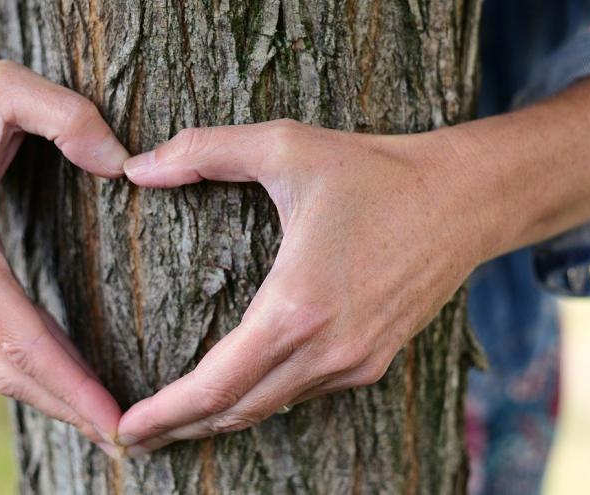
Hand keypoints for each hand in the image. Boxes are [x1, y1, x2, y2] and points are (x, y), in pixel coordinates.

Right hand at [0, 22, 125, 457]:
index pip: (21, 335)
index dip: (70, 383)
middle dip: (68, 407)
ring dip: (50, 398)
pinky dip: (30, 373)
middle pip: (9, 366)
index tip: (117, 419)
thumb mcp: (12, 86)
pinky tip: (67, 385)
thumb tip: (122, 166)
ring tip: (104, 425)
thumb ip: (70, 119)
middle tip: (126, 440)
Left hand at [114, 76, 589, 455]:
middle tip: (133, 436)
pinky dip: (260, 401)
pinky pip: (302, 394)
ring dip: (218, 419)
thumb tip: (135, 169)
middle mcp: (326, 349)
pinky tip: (238, 393)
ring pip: (269, 409)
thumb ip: (204, 151)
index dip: (165, 414)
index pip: (215, 386)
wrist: (464, 199)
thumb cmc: (375, 171)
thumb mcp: (286, 146)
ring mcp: (354, 362)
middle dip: (180, 428)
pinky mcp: (372, 361)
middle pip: (236, 412)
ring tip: (175, 423)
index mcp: (296, 306)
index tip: (125, 429)